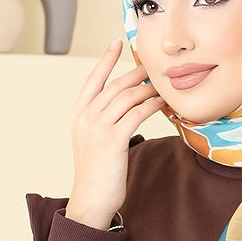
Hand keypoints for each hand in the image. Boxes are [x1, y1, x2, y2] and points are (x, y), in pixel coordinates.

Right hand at [67, 38, 162, 225]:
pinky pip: (137, 113)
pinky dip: (152, 105)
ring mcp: (98, 127)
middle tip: (155, 67)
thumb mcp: (93, 141)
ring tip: (163, 85)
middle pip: (116, 85)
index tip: (117, 41)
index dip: (106, 59)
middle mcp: (85, 116)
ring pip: (128, 97)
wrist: (92, 199)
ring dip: (149, 88)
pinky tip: (163, 102)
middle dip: (137, 73)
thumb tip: (126, 105)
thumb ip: (103, 120)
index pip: (93, 79)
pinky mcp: (113, 139)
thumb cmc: (98, 173)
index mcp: (78, 114)